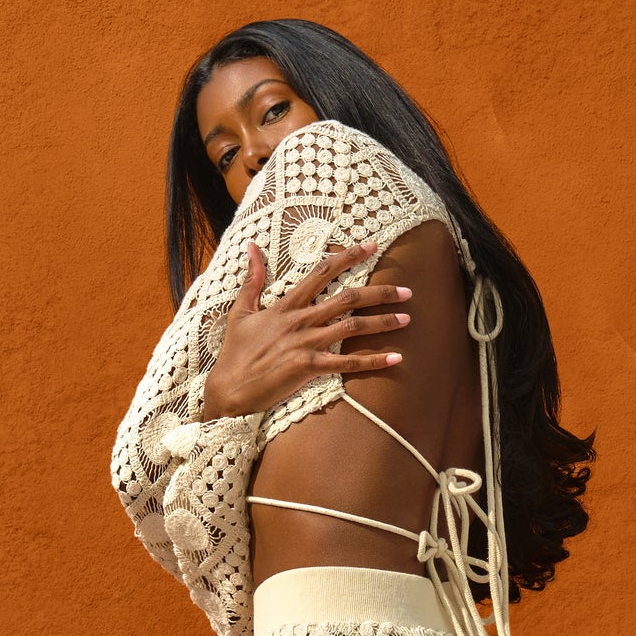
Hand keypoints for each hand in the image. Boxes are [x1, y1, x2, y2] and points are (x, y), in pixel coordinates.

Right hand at [200, 239, 411, 419]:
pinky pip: (348, 363)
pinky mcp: (308, 368)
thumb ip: (252, 279)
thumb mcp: (240, 311)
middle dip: (380, 292)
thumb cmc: (235, 353)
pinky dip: (373, 360)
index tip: (372, 246)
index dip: (349, 256)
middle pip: (347, 298)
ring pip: (352, 327)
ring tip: (407, 319)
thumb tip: (252, 248)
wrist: (229, 390)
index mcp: (286, 305)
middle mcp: (300, 320)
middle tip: (407, 291)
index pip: (322, 272)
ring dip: (383, 322)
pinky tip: (396, 358)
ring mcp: (305, 344)